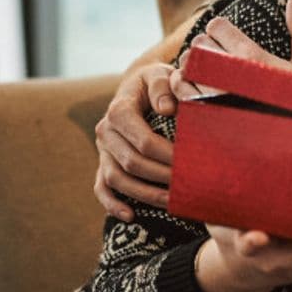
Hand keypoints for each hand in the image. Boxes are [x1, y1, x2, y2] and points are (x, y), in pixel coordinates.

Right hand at [93, 62, 180, 220]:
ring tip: (172, 203)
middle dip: (161, 177)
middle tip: (188, 186)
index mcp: (119, 109)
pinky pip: (101, 188)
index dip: (166, 156)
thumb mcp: (161, 74)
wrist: (137, 89)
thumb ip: (164, 86)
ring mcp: (102, 150)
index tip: (190, 164)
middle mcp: (105, 131)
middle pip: (132, 163)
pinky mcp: (102, 163)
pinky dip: (112, 204)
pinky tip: (131, 216)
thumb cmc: (156, 84)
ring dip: (144, 194)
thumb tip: (167, 109)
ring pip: (117, 179)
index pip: (143, 140)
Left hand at [184, 0, 291, 91]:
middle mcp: (229, 76)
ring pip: (184, 67)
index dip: (219, 30)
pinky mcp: (201, 119)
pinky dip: (183, 90)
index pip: (216, 25)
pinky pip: (179, 94)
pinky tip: (196, 95)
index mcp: (252, 58)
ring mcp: (212, 98)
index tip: (227, 41)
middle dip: (204, 49)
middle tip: (215, 60)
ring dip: (190, 69)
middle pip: (197, 44)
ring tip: (204, 77)